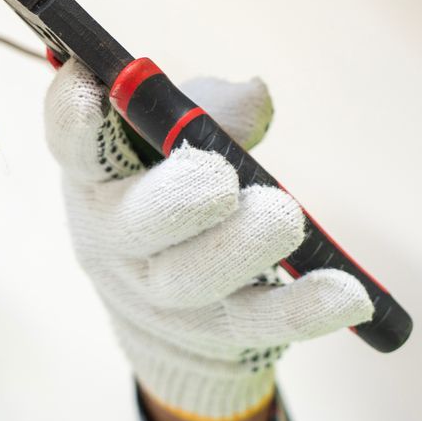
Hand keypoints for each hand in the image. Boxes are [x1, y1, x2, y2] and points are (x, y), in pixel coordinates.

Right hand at [44, 61, 372, 420]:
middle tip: (219, 180)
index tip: (92, 88)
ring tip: (284, 218)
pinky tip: (350, 294)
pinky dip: (305, 308)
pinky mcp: (213, 333)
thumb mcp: (180, 136)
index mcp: (97, 172)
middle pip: (133, 224)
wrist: (169, 310)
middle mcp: (114, 237)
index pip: (71, 145)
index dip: (74, 119)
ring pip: (191, 281)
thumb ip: (208, 109)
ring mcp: (159, 294)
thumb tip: (252, 97)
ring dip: (241, 249)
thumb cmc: (174, 188)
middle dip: (177, 199)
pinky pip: (259, 323)